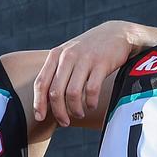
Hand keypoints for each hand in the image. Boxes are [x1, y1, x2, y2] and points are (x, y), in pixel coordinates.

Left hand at [33, 21, 155, 125]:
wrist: (117, 33)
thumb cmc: (90, 49)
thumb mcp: (70, 54)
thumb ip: (57, 72)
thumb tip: (46, 100)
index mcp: (56, 55)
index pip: (41, 83)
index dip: (38, 103)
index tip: (40, 118)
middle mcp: (68, 57)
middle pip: (56, 92)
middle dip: (59, 112)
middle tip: (65, 122)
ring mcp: (84, 59)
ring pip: (73, 94)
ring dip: (75, 109)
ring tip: (79, 113)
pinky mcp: (101, 64)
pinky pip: (91, 90)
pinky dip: (90, 102)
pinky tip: (92, 105)